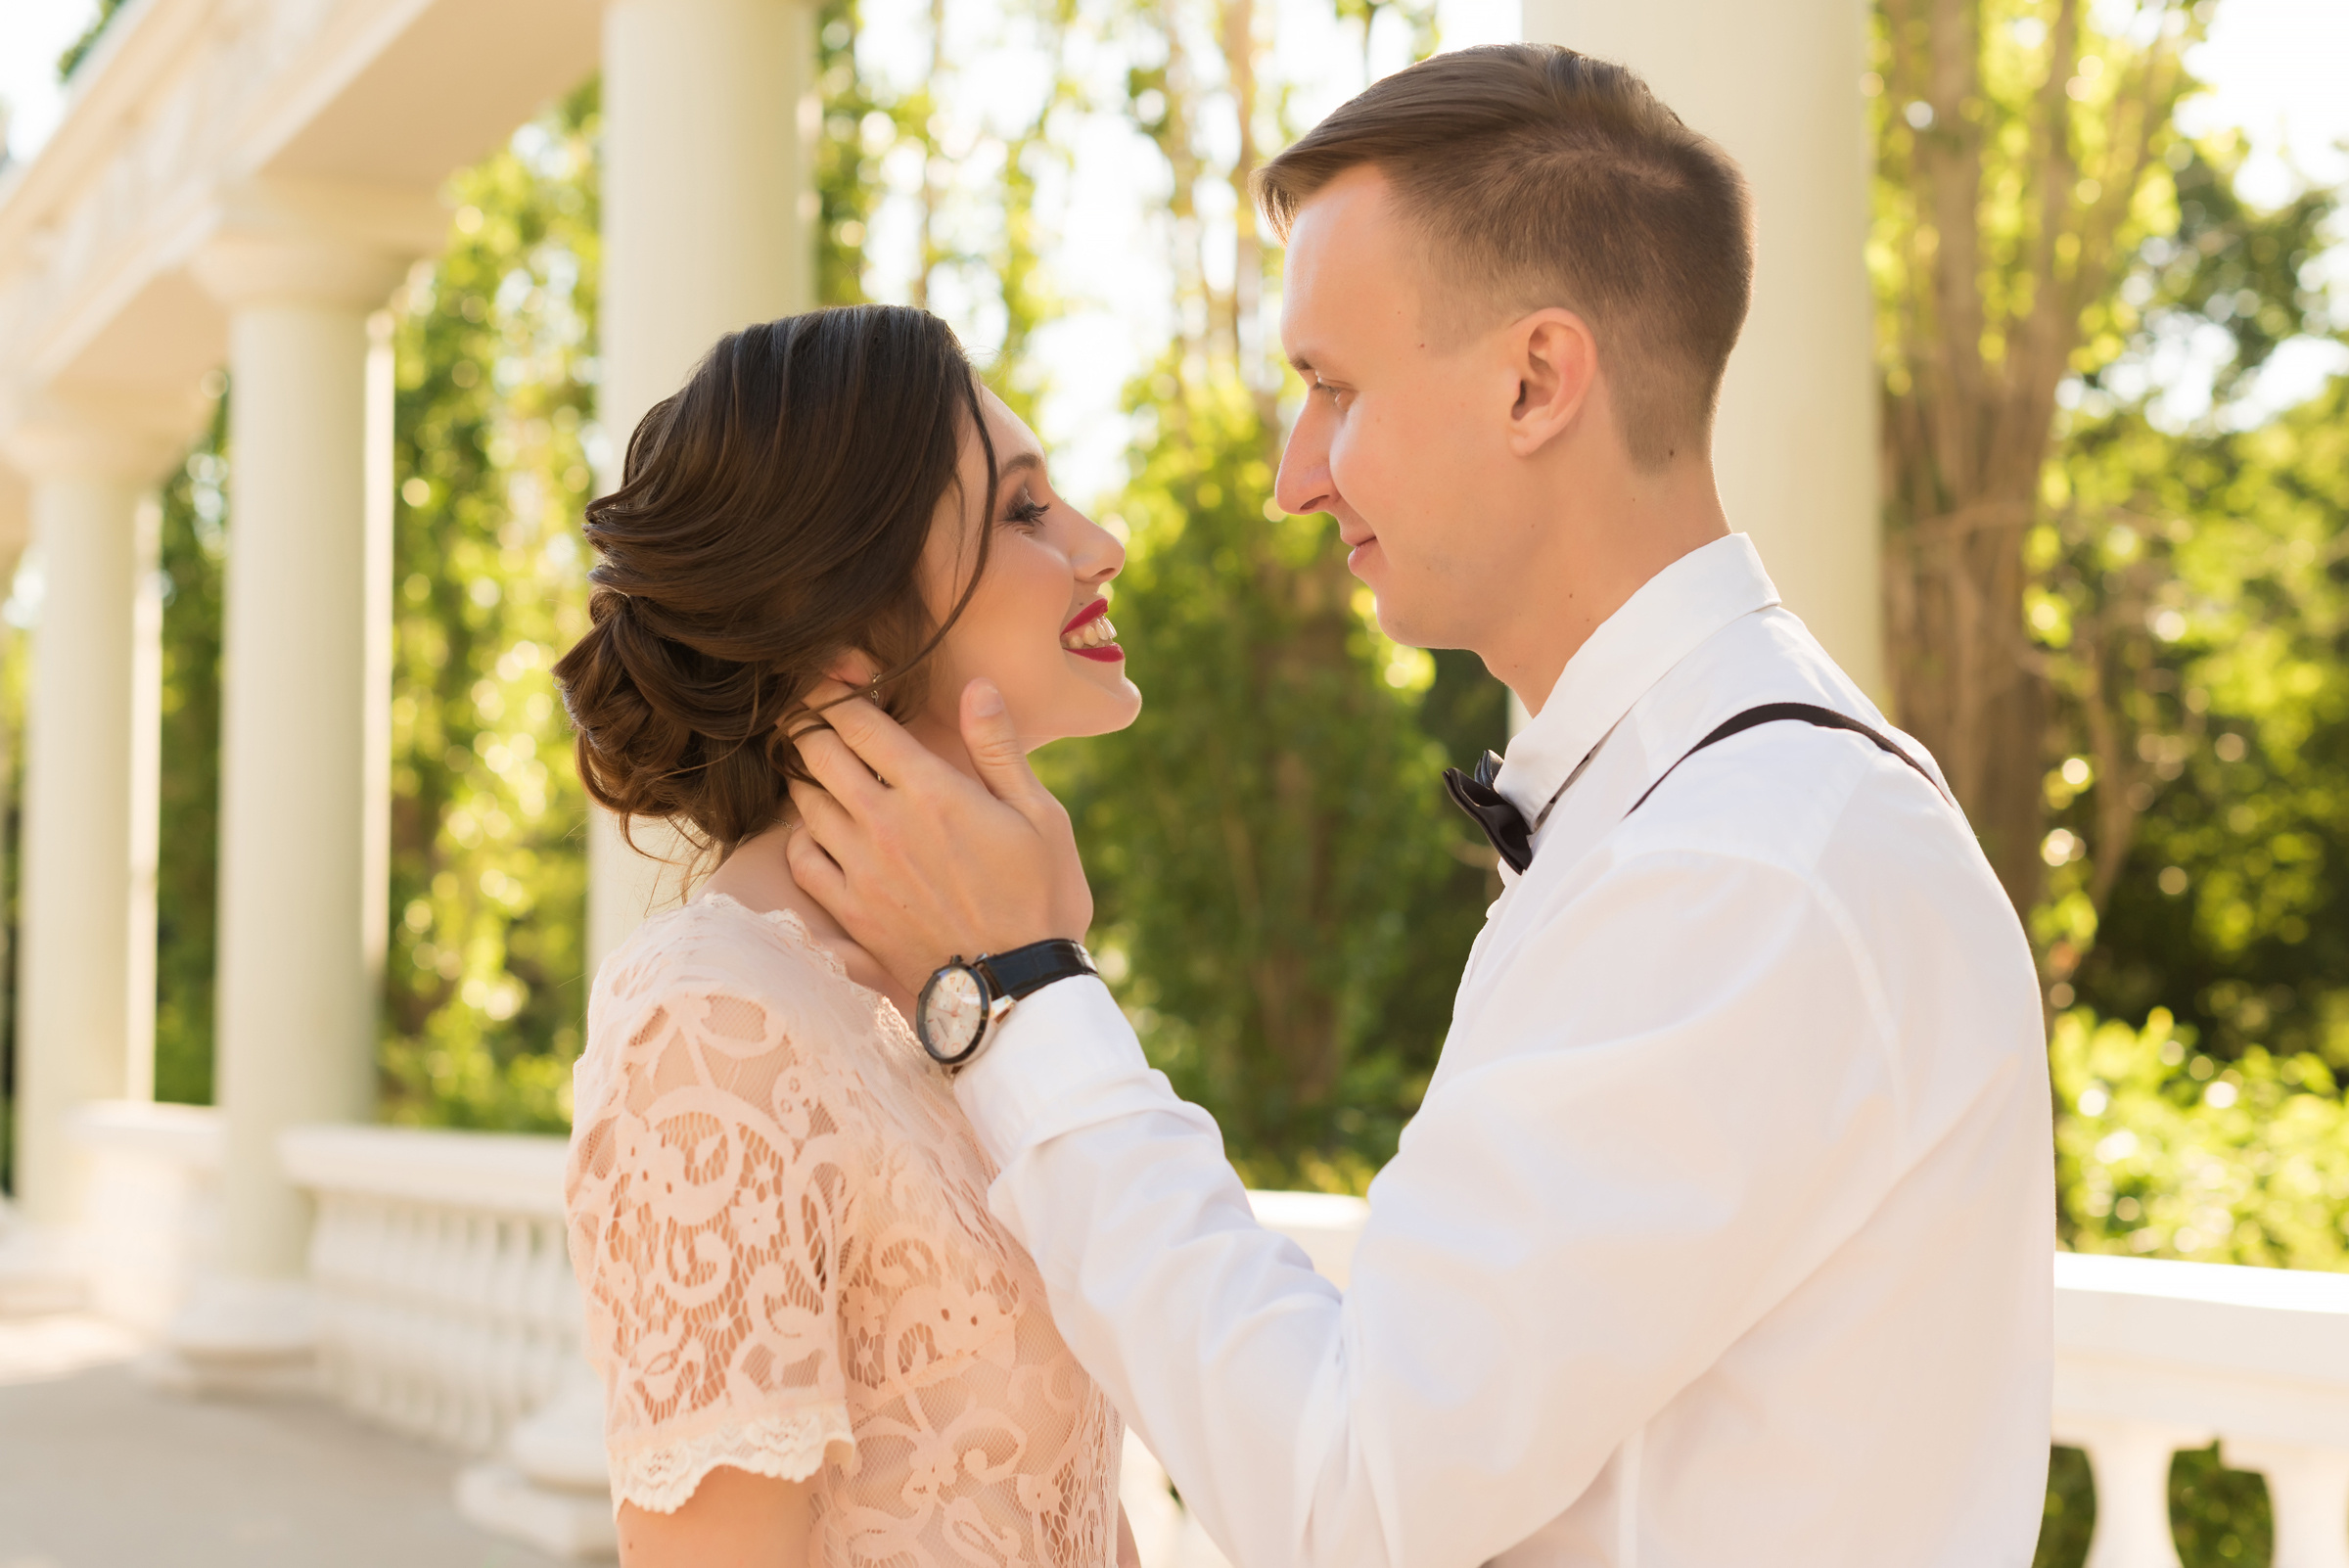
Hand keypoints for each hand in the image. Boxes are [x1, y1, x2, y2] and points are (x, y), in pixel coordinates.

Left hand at [786, 678, 1093, 994]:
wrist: (1021, 989)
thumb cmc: (1042, 897)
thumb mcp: (1040, 815)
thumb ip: (999, 748)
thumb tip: (977, 687)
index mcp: (932, 791)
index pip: (858, 721)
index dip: (837, 689)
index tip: (837, 677)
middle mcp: (885, 824)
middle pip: (816, 752)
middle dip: (809, 722)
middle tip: (813, 712)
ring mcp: (862, 870)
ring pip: (803, 802)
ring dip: (806, 776)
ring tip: (818, 767)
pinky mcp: (852, 913)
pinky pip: (801, 860)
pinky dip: (800, 836)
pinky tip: (819, 832)